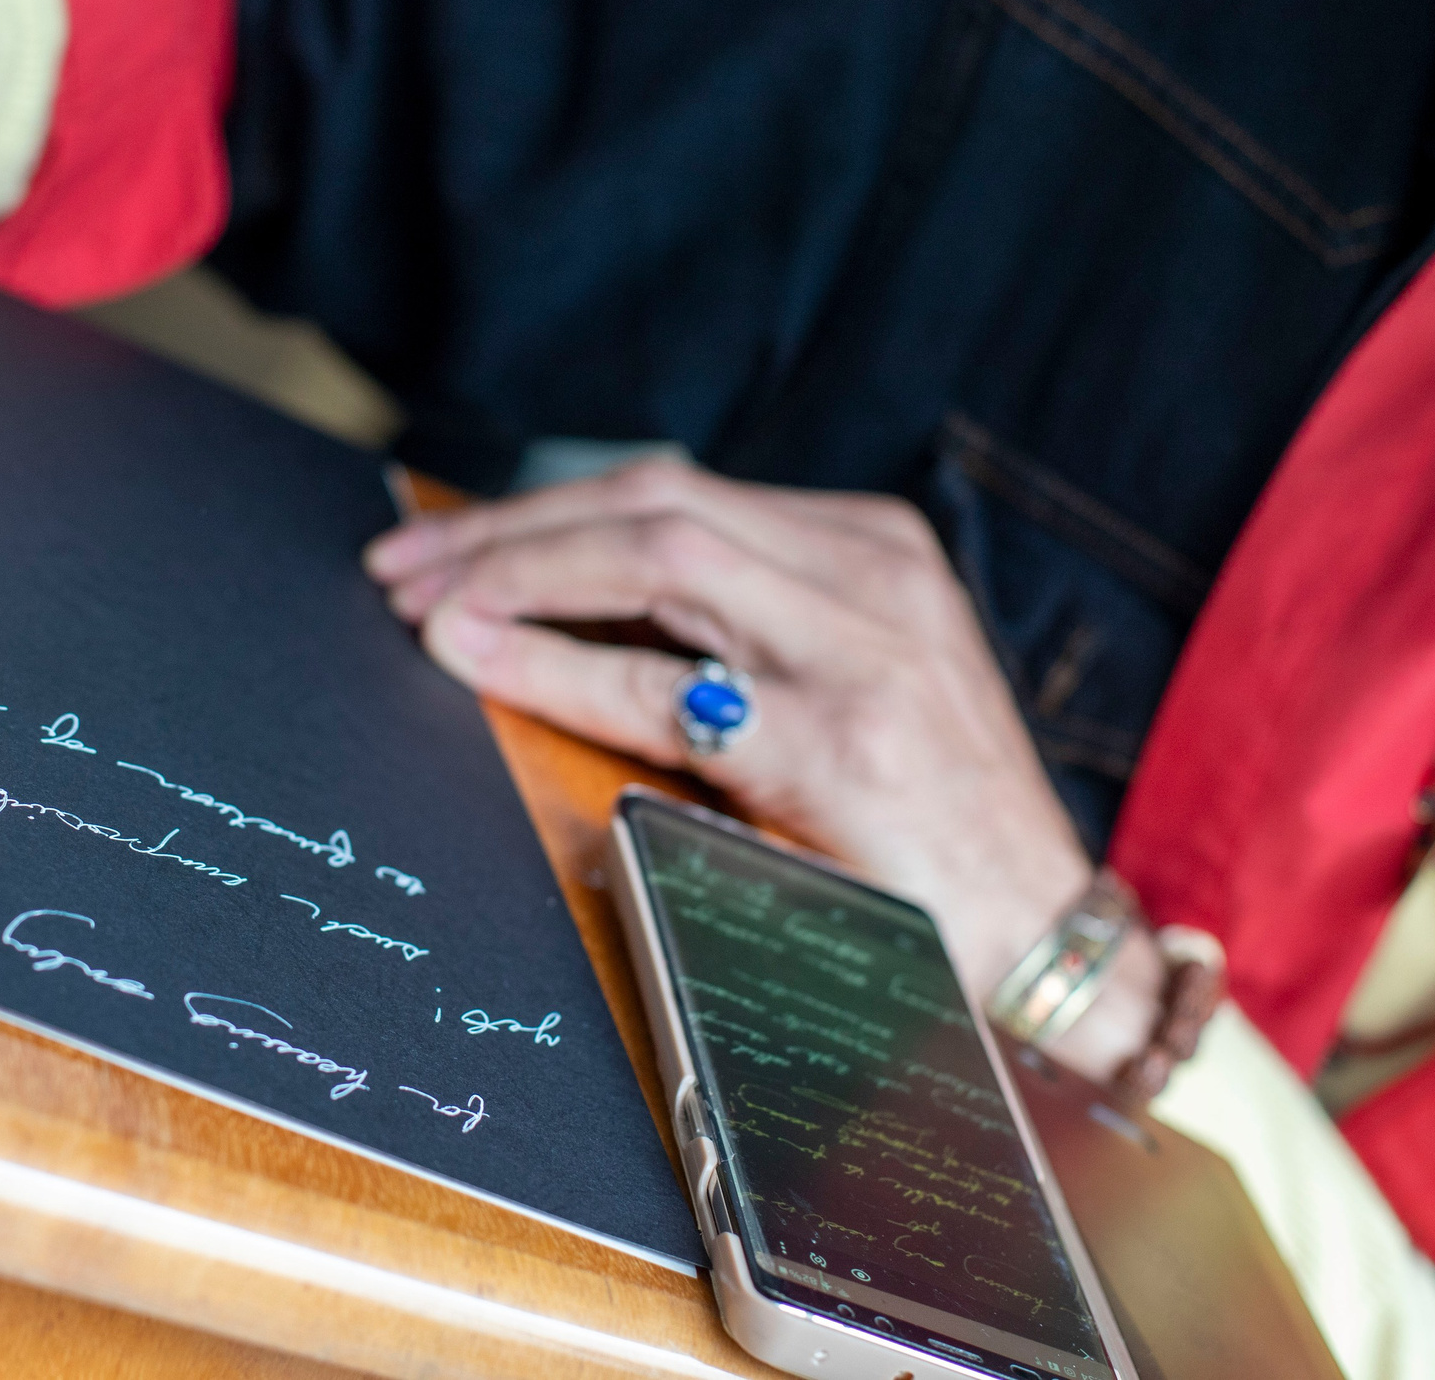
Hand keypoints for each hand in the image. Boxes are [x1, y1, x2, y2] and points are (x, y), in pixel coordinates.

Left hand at [365, 458, 1161, 1083]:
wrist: (1036, 941)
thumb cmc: (924, 824)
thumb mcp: (837, 686)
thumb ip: (730, 633)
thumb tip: (550, 604)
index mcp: (872, 546)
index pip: (677, 494)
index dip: (545, 510)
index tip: (447, 540)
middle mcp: (873, 574)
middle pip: (654, 504)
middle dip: (510, 527)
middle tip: (399, 564)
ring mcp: (862, 652)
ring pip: (656, 559)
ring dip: (517, 572)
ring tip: (420, 602)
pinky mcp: (838, 744)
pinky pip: (663, 685)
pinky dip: (556, 662)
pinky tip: (479, 656)